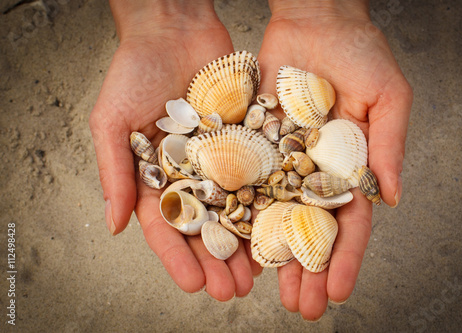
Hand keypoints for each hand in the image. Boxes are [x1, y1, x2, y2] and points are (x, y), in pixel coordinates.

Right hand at [89, 0, 261, 300]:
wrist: (173, 29)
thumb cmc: (134, 71)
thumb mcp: (111, 121)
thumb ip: (113, 172)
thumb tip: (113, 226)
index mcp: (154, 176)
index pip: (165, 226)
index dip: (177, 258)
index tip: (192, 286)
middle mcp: (188, 173)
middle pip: (204, 226)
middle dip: (216, 260)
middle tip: (231, 290)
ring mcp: (218, 159)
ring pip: (234, 209)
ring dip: (243, 242)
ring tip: (257, 274)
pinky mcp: (244, 140)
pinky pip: (256, 175)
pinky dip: (265, 202)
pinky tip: (276, 226)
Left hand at [257, 0, 412, 319]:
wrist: (314, 19)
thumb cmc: (359, 51)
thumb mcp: (387, 97)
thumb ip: (388, 146)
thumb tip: (392, 198)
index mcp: (349, 165)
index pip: (350, 221)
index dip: (346, 257)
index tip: (340, 292)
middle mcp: (313, 169)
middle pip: (308, 227)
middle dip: (307, 268)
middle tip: (303, 306)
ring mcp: (281, 159)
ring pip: (273, 214)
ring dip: (271, 253)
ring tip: (266, 291)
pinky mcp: (252, 142)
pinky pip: (244, 181)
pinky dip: (239, 212)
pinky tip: (235, 244)